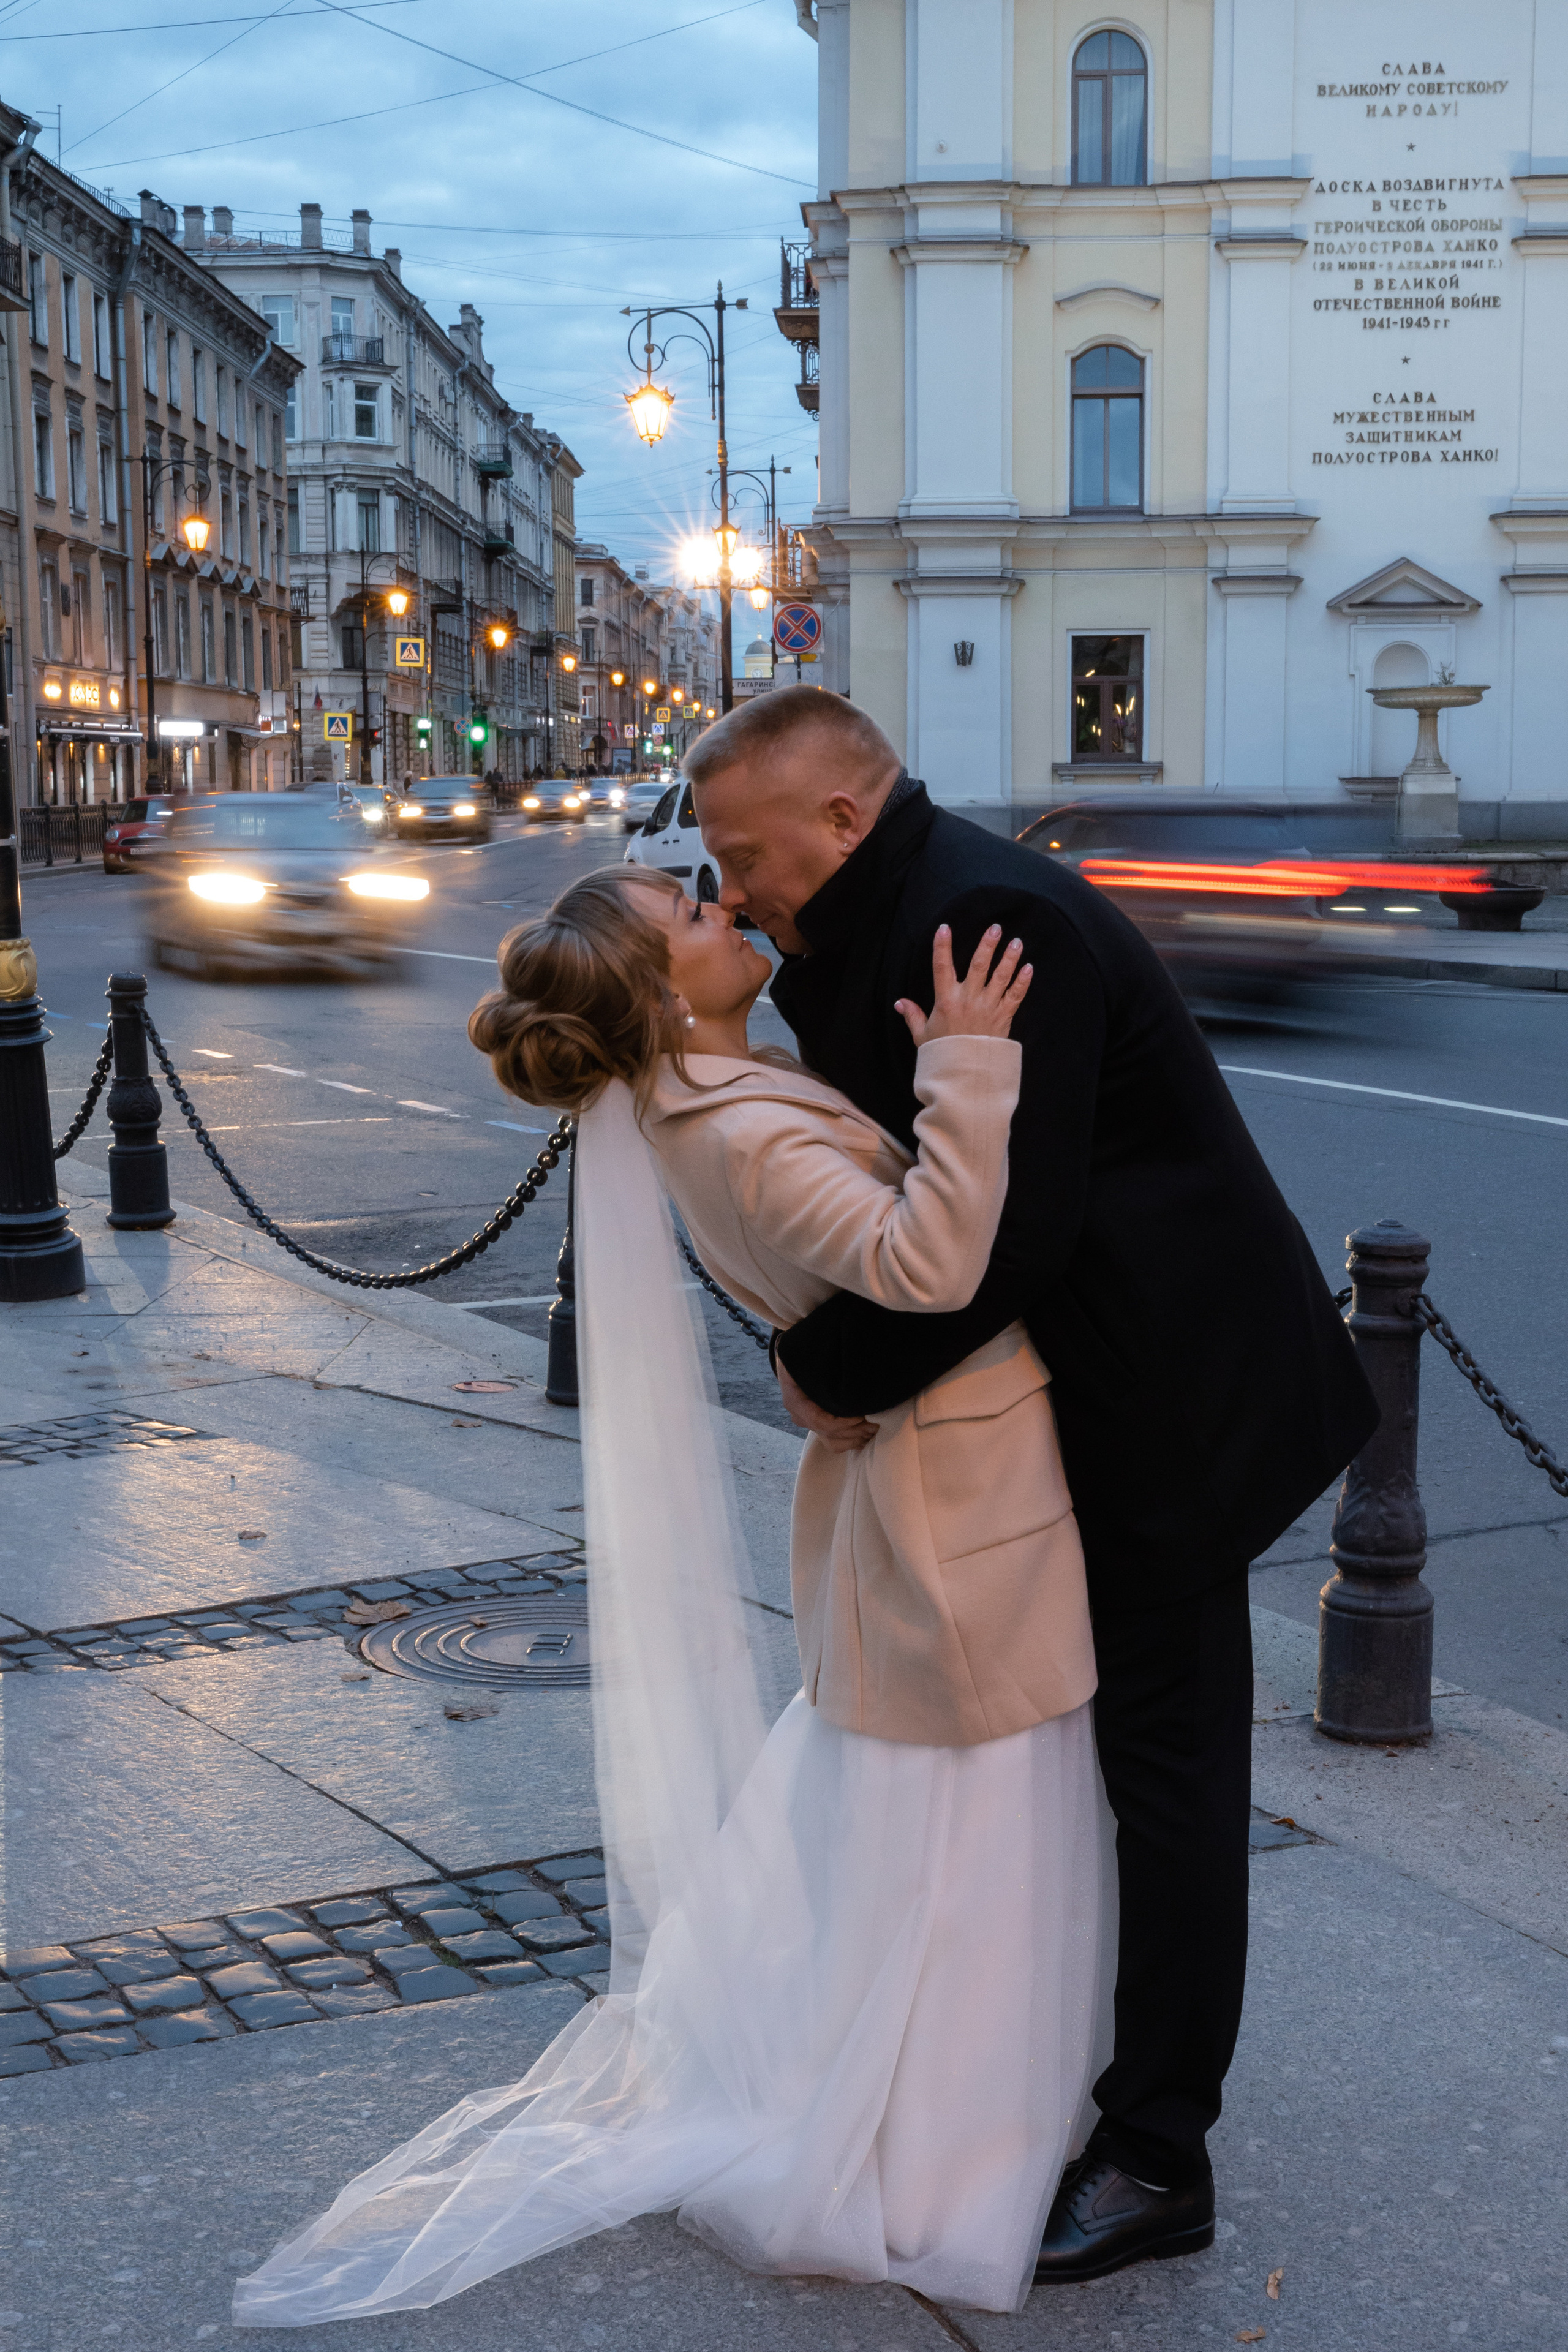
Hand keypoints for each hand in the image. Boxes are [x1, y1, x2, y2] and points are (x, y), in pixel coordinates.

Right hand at [777, 1359, 875, 1452]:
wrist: (794, 1360)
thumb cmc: (802, 1355)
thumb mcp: (805, 1355)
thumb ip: (819, 1364)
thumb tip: (842, 1368)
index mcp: (795, 1401)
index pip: (819, 1421)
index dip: (841, 1423)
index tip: (861, 1416)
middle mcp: (800, 1416)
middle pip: (829, 1434)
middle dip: (854, 1431)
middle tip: (875, 1423)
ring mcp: (810, 1423)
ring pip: (834, 1443)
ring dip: (856, 1439)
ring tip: (874, 1429)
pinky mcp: (820, 1427)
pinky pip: (836, 1443)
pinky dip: (853, 1442)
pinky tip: (867, 1435)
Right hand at [895, 924, 1032, 1046]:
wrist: (964, 1075)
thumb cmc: (943, 1055)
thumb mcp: (922, 1035)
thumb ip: (913, 1016)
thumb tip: (900, 1002)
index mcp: (946, 1001)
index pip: (942, 968)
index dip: (942, 947)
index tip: (944, 928)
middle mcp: (968, 1001)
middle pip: (979, 966)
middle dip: (988, 945)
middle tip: (996, 927)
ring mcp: (987, 1008)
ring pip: (1000, 978)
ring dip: (1009, 958)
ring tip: (1016, 941)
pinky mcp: (1002, 1019)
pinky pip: (1014, 997)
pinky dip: (1022, 983)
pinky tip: (1028, 967)